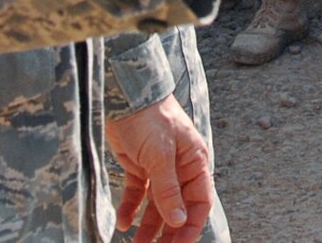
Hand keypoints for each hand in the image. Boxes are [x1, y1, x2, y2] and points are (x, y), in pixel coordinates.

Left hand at [106, 96, 213, 242]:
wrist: (123, 93)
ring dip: (147, 226)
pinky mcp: (138, 165)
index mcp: (194, 161)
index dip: (191, 226)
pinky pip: (136, 194)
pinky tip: (122, 222)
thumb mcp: (160, 154)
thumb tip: (178, 220)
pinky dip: (130, 208)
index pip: (199, 202)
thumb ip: (168, 189)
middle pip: (177, 207)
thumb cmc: (149, 116)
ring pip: (156, 205)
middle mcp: (179, 167)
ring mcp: (158, 167)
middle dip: (167, 231)